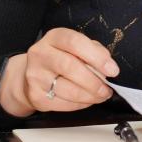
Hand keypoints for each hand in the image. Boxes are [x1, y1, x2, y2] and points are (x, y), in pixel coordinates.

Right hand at [0, 28, 119, 115]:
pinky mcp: (36, 96)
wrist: (29, 74)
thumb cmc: (59, 58)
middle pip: (70, 67)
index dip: (96, 56)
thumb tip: (108, 64)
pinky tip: (87, 100)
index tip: (112, 69)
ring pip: (68, 89)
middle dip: (94, 81)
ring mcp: (36, 76)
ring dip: (90, 95)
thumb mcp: (74, 47)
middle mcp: (41, 54)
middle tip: (107, 88)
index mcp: (54, 37)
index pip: (75, 42)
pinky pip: (63, 104)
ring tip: (101, 95)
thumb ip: (92, 50)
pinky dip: (80, 104)